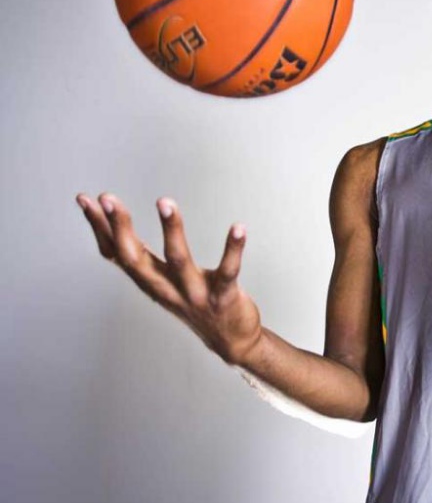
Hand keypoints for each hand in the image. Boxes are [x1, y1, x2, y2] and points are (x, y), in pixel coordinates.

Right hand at [77, 192, 262, 364]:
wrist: (231, 342)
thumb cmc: (193, 303)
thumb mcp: (161, 281)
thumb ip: (142, 257)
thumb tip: (114, 228)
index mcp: (150, 281)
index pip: (116, 254)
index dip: (99, 228)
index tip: (84, 200)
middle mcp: (167, 289)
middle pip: (135, 259)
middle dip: (120, 228)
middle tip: (109, 199)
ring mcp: (194, 294)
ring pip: (179, 260)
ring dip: (171, 230)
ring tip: (165, 202)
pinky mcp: (223, 297)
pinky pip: (229, 271)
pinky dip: (233, 248)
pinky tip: (238, 227)